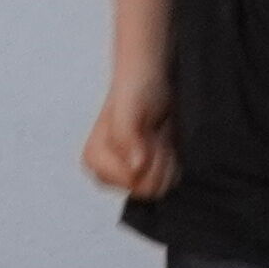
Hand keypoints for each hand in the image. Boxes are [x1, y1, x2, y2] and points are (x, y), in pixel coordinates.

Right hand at [81, 77, 174, 199]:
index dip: (147, 159)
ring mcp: (129, 175)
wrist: (151, 77)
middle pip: (147, 190)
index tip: (145, 133)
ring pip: (161, 187)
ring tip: (156, 136)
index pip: (132, 181)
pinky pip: (170, 181)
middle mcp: (109, 172)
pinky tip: (163, 142)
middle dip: (158, 161)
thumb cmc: (135, 89)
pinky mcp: (148, 173)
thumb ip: (128, 137)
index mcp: (95, 160)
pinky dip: (174, 161)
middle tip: (153, 134)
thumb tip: (137, 166)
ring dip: (167, 160)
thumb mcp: (129, 110)